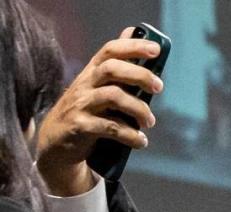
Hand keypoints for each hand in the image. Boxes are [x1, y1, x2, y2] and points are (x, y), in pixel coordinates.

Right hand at [36, 28, 162, 196]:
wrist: (57, 142)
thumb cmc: (86, 113)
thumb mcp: (98, 89)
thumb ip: (117, 71)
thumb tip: (134, 36)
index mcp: (92, 72)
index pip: (111, 50)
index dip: (133, 46)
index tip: (156, 49)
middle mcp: (85, 84)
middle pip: (112, 69)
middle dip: (139, 75)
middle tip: (159, 87)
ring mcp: (81, 104)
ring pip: (113, 96)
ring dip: (138, 108)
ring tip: (149, 122)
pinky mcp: (80, 126)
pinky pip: (111, 128)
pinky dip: (131, 135)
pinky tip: (141, 141)